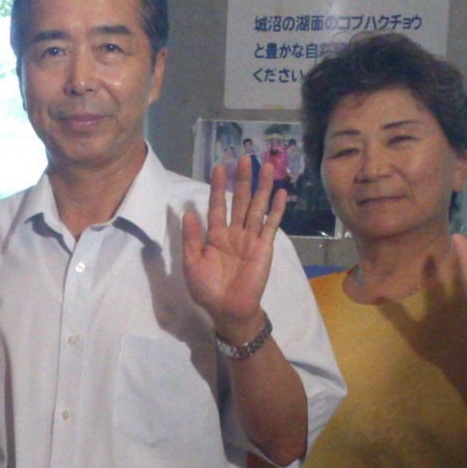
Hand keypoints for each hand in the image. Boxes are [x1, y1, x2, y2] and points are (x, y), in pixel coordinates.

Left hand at [181, 159, 289, 342]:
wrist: (228, 310)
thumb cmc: (207, 290)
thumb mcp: (191, 263)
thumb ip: (191, 238)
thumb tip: (187, 212)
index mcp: (215, 236)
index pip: (216, 206)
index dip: (217, 187)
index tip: (219, 166)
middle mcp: (234, 233)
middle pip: (238, 200)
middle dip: (241, 180)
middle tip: (245, 157)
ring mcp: (250, 238)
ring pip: (256, 207)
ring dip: (261, 187)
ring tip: (266, 166)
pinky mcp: (264, 247)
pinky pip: (270, 225)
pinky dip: (275, 209)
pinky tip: (279, 193)